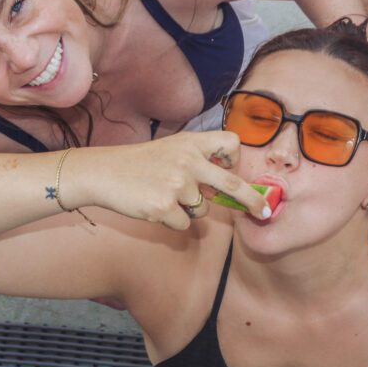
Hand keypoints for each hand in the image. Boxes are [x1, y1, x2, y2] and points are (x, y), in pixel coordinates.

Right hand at [70, 131, 269, 228]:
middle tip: (264, 211)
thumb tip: (225, 185)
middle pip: (233, 184)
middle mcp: (189, 161)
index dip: (235, 158)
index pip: (231, 142)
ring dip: (189, 209)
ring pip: (203, 209)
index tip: (231, 169)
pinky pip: (184, 223)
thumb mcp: (171, 148)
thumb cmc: (139, 163)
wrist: (103, 173)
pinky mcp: (165, 207)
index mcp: (192, 142)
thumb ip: (198, 159)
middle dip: (253, 200)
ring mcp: (178, 185)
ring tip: (164, 195)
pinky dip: (173, 220)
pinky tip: (154, 206)